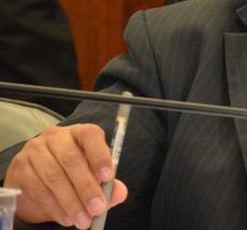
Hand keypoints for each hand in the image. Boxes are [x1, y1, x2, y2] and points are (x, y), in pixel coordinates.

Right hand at [4, 124, 127, 228]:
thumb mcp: (91, 176)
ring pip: (54, 176)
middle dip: (87, 187)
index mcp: (78, 132)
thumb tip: (120, 192)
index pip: (90, 135)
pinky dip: (54, 207)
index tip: (108, 177)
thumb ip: (108, 184)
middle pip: (72, 159)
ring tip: (83, 220)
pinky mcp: (20, 168)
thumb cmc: (70, 174)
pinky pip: (38, 189)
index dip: (100, 155)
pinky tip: (66, 218)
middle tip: (98, 208)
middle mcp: (55, 137)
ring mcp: (34, 150)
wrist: (35, 182)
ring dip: (71, 202)